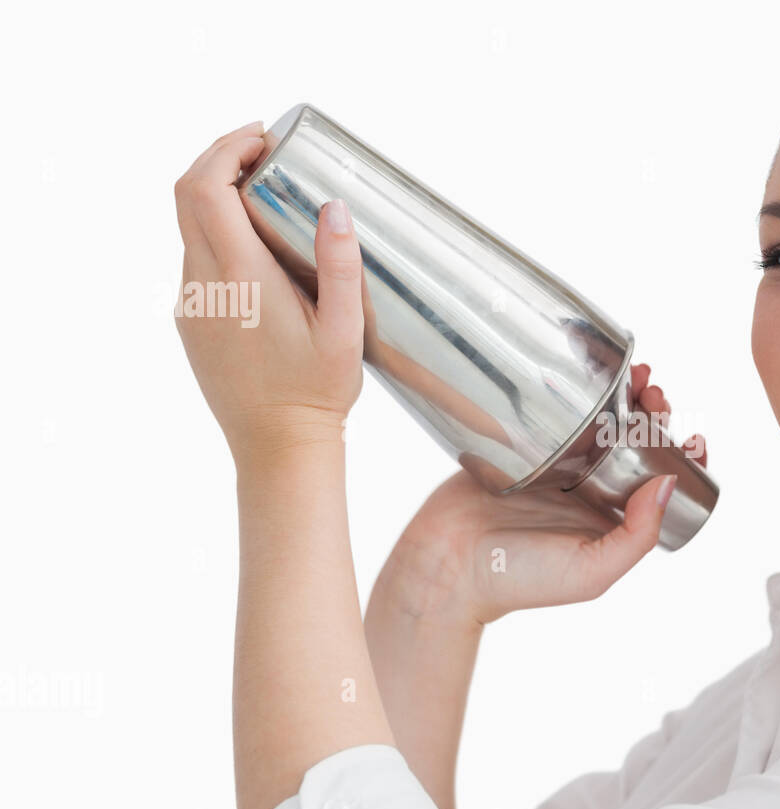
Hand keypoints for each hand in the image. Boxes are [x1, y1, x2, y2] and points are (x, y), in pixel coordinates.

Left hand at [172, 119, 364, 467]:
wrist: (277, 447)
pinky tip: (259, 255)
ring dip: (218, 200)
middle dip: (218, 161)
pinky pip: (195, 262)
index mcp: (241, 279)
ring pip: (188, 229)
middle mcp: (204, 285)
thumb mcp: (344, 330)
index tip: (262, 139)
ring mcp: (191, 305)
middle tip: (263, 153)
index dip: (227, 149)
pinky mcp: (191, 322)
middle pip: (186, 196)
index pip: (206, 188)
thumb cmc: (316, 393)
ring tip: (268, 199)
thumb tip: (334, 207)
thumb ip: (341, 266)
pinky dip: (218, 238)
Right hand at [369, 362, 708, 627]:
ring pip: (603, 421)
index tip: (692, 435)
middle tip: (656, 396)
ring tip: (638, 377)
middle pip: (636, 442)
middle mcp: (589, 491)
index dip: (682, 456)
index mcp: (612, 520)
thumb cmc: (518, 579)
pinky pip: (560, 413)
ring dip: (626, 397)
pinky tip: (594, 373)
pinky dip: (582, 391)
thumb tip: (672, 484)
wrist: (445, 565)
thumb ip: (637, 536)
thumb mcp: (592, 571)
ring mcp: (556, 465)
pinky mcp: (523, 446)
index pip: (661, 483)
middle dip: (656, 416)